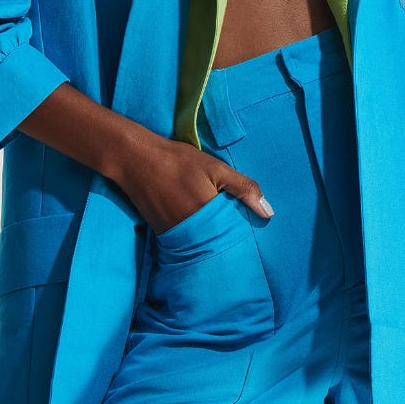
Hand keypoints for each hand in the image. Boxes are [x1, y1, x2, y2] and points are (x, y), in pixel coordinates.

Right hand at [114, 134, 274, 236]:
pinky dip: (191, 236)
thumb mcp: (216, 168)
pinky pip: (183, 241)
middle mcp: (191, 231)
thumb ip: (243, 189)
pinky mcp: (161, 233)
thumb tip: (269, 214)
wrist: (136, 159)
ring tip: (211, 224)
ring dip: (208, 238)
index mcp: (209, 216)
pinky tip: (193, 222)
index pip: (234, 235)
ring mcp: (174, 234)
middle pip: (217, 242)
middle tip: (228, 226)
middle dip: (225, 237)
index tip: (244, 227)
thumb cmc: (179, 160)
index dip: (241, 232)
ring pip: (200, 244)